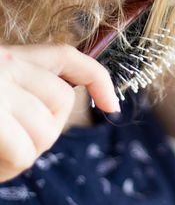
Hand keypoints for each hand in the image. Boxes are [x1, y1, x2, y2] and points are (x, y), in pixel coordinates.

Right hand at [0, 44, 119, 180]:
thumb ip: (21, 94)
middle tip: (17, 144)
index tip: (112, 106)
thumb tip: (54, 118)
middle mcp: (4, 66)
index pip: (68, 57)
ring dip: (22, 155)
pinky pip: (23, 153)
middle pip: (63, 103)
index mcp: (7, 57)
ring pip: (45, 132)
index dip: (98, 79)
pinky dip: (7, 169)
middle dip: (48, 131)